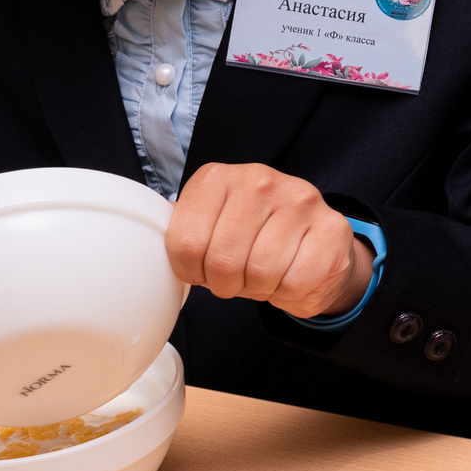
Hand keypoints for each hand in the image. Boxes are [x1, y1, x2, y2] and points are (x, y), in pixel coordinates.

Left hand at [166, 162, 370, 319]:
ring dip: (260, 288)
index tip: (204, 268)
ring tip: (265, 274)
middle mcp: (259, 179)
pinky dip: (289, 292)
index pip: (184, 243)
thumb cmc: (254, 240)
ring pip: (260, 272)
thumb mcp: (210, 227)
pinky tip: (292, 274)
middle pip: (222, 261)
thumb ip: (180, 234)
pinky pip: (294, 281)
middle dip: (228, 284)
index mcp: (217, 178)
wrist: (315, 244)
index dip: (193, 272)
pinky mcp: (332, 227)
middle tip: (238, 277)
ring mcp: (300, 198)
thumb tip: (139, 249)